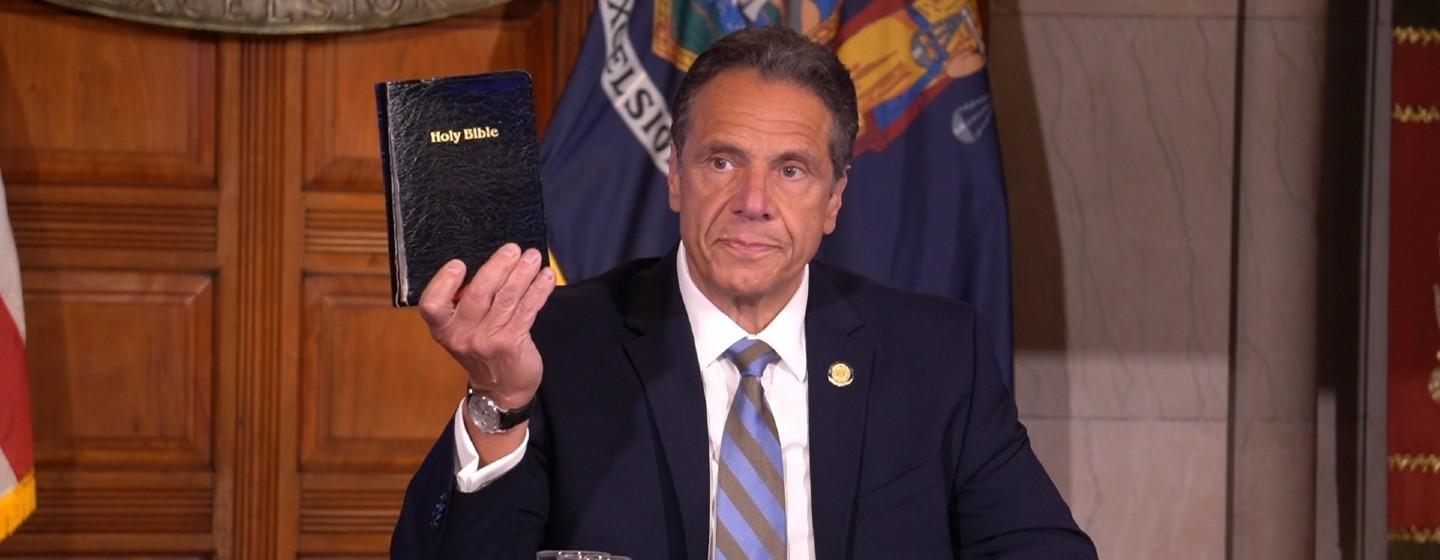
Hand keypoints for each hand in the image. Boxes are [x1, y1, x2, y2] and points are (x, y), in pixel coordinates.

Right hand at [419, 243, 556, 408]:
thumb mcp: (462, 331)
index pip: (432, 304)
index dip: (443, 282)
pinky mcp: (512, 343)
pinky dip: (538, 290)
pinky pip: (527, 310)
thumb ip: (466, 304)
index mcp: (443, 328)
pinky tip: (546, 277)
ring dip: (522, 273)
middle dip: (497, 267)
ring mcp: (487, 340)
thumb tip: (491, 265)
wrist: (500, 390)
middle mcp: (461, 335)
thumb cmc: (482, 351)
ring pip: (506, 298)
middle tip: (512, 249)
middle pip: (478, 293)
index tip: (459, 264)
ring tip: (533, 257)